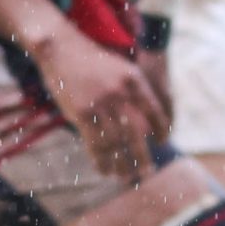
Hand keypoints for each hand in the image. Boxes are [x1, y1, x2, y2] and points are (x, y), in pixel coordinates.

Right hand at [35, 26, 168, 181]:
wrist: (61, 48)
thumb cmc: (90, 61)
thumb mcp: (119, 70)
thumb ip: (131, 94)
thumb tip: (142, 125)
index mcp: (134, 80)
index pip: (155, 110)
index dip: (161, 128)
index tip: (163, 142)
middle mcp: (121, 93)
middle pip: (137, 133)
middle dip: (143, 157)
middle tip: (147, 173)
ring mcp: (101, 103)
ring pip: (115, 142)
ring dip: (120, 163)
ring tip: (123, 177)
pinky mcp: (82, 112)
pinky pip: (96, 143)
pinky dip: (100, 160)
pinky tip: (103, 170)